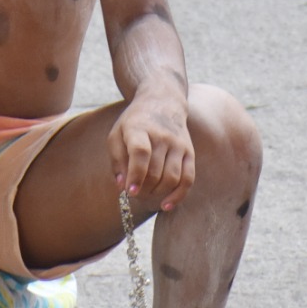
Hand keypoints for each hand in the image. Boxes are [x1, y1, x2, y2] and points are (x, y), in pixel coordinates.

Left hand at [109, 90, 194, 211]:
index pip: (141, 153)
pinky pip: (188, 179)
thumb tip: (122, 186)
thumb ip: (117, 160)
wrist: (163, 102)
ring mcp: (178, 144)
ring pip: (172, 178)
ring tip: (146, 195)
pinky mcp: (189, 152)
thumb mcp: (117, 134)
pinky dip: (178, 195)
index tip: (131, 192)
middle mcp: (162, 136)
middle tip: (135, 193)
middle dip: (144, 189)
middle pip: (156, 171)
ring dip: (158, 193)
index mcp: (140, 128)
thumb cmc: (134, 122)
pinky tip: (165, 205)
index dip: (136, 175)